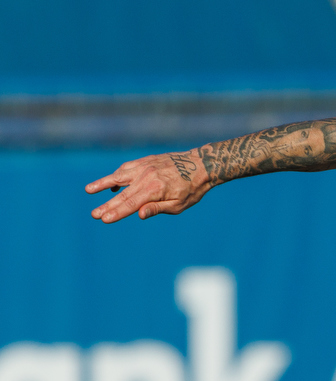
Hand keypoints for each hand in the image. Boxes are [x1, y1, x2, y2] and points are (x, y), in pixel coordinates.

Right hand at [86, 150, 212, 222]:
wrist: (200, 164)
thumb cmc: (191, 189)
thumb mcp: (179, 205)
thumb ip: (158, 208)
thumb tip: (139, 214)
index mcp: (155, 189)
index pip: (131, 204)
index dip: (116, 212)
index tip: (103, 219)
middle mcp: (146, 176)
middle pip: (122, 193)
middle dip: (107, 205)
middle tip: (94, 214)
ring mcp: (144, 166)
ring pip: (119, 176)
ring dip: (103, 183)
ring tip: (89, 190)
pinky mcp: (145, 161)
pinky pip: (126, 168)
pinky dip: (117, 175)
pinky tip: (111, 182)